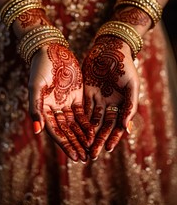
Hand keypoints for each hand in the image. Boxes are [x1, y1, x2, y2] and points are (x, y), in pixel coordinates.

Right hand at [28, 43, 93, 161]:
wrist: (51, 51)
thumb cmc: (40, 68)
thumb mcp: (35, 87)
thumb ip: (35, 108)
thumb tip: (37, 130)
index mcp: (44, 109)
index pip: (56, 132)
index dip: (65, 145)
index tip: (74, 157)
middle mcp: (55, 109)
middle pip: (67, 131)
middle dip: (76, 144)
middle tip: (86, 158)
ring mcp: (67, 103)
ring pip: (76, 124)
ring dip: (83, 137)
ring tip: (91, 148)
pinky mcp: (77, 95)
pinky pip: (83, 112)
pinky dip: (88, 122)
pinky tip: (94, 132)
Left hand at [82, 35, 138, 159]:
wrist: (110, 48)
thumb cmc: (125, 65)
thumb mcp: (132, 86)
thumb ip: (130, 107)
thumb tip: (127, 129)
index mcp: (122, 104)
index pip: (116, 126)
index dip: (112, 138)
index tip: (106, 150)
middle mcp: (109, 104)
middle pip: (102, 126)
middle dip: (97, 140)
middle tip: (90, 155)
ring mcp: (97, 98)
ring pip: (91, 120)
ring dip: (86, 133)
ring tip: (81, 146)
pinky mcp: (86, 91)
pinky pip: (82, 107)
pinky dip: (79, 118)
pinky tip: (73, 129)